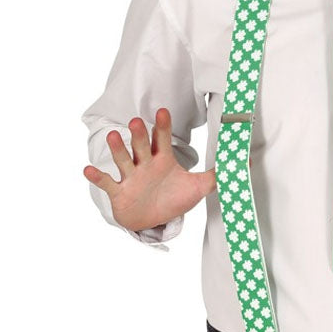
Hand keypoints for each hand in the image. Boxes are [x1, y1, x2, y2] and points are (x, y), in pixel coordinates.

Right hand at [83, 107, 215, 232]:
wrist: (153, 220)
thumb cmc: (173, 199)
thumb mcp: (198, 187)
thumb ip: (217, 174)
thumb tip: (244, 162)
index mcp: (163, 160)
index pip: (163, 139)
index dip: (163, 126)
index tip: (163, 112)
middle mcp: (145, 164)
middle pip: (141, 146)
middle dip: (139, 134)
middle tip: (137, 121)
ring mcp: (131, 177)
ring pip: (123, 160)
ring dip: (118, 149)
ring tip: (112, 137)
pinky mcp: (119, 192)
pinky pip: (107, 183)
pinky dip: (97, 177)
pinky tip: (88, 170)